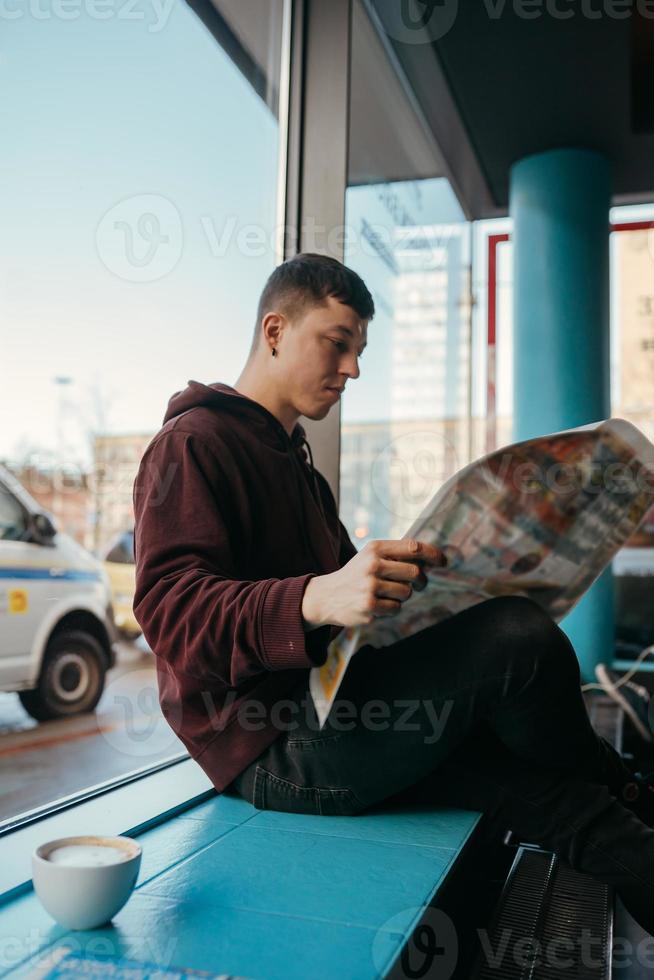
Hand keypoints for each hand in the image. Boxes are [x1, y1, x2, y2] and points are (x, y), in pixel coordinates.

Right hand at [302, 538, 446, 629]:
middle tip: (419, 584)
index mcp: (375, 548)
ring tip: (387, 594)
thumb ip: (398, 555)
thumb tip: (433, 559)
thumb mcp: (372, 557)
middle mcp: (372, 565)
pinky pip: (396, 609)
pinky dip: (392, 608)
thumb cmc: (357, 575)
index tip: (444, 561)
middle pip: (415, 573)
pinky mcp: (369, 607)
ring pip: (407, 593)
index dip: (433, 554)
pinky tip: (378, 605)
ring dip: (403, 596)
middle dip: (421, 581)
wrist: (326, 596)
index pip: (413, 548)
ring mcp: (369, 587)